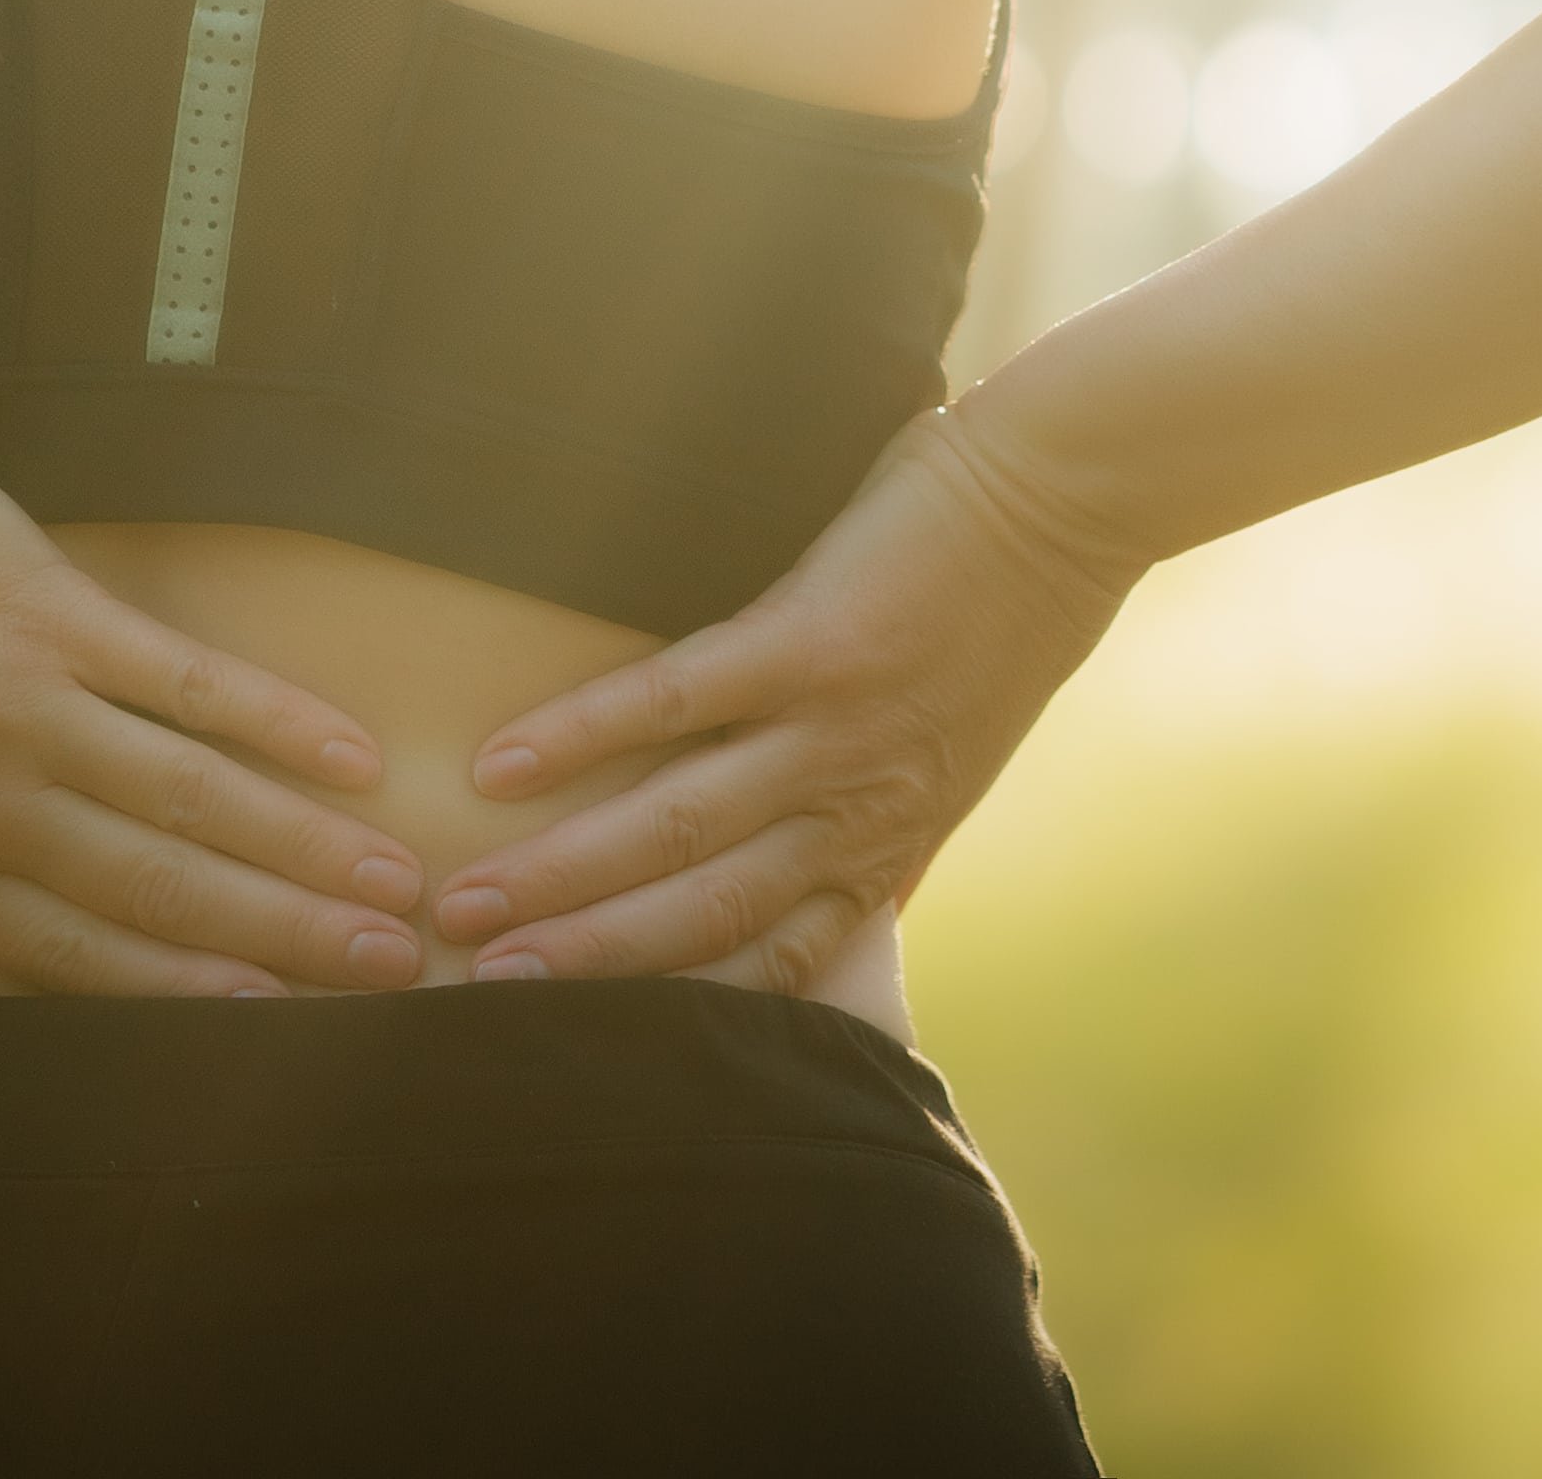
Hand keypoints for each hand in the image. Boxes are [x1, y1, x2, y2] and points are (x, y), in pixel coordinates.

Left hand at [0, 376, 425, 1044]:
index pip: (67, 949)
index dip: (180, 987)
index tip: (272, 1020)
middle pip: (159, 888)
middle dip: (284, 935)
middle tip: (390, 968)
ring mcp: (24, 706)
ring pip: (195, 798)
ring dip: (306, 846)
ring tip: (397, 884)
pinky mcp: (54, 612)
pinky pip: (187, 682)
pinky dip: (276, 720)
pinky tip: (352, 754)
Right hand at [428, 396, 1148, 987]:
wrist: (1074, 496)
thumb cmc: (1012, 608)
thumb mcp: (958, 748)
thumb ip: (886, 816)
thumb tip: (837, 887)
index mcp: (889, 834)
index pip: (775, 959)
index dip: (677, 1008)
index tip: (589, 1044)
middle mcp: (857, 802)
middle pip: (702, 912)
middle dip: (586, 960)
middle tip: (477, 986)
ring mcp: (834, 725)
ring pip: (677, 825)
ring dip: (564, 876)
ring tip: (467, 906)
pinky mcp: (811, 638)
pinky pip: (675, 697)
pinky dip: (582, 733)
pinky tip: (504, 763)